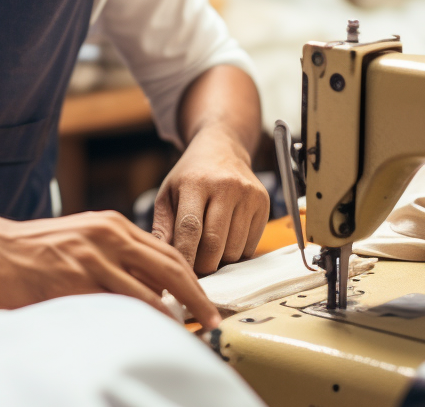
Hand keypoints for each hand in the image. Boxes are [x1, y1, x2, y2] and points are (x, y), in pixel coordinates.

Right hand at [0, 210, 221, 328]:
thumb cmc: (32, 248)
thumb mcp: (81, 237)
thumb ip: (114, 253)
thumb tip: (148, 284)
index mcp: (111, 224)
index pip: (167, 251)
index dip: (192, 279)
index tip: (205, 300)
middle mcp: (107, 236)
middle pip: (170, 269)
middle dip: (196, 299)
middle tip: (211, 319)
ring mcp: (91, 260)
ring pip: (149, 294)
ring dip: (172, 319)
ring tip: (184, 335)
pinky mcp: (74, 284)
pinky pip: (117, 309)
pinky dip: (137, 325)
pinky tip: (145, 337)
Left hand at [152, 125, 268, 275]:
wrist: (221, 149)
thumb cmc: (189, 176)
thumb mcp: (167, 194)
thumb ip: (162, 227)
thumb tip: (160, 259)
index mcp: (195, 182)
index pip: (191, 228)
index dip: (186, 257)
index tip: (179, 276)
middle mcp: (225, 186)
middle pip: (215, 243)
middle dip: (203, 265)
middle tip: (193, 271)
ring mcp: (248, 194)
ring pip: (234, 249)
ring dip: (219, 261)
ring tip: (207, 253)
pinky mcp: (264, 203)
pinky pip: (250, 245)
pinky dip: (235, 253)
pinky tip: (225, 241)